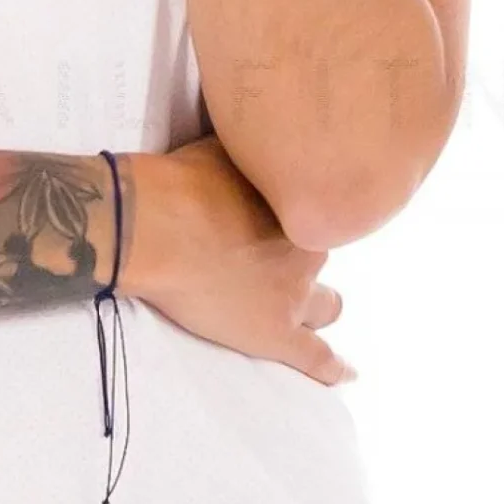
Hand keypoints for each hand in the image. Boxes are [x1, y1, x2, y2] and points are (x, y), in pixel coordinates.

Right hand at [120, 137, 356, 386]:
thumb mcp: (225, 146)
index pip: (318, 214)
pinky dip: (334, 368)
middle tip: (270, 255)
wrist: (155, 227)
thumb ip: (249, 148)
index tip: (276, 216)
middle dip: (303, 257)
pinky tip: (348, 374)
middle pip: (322, 256)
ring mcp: (294, 296)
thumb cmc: (182, 180)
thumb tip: (254, 129)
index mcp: (299, 207)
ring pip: (327, 305)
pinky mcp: (275, 335)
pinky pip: (317, 358)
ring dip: (316, 304)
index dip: (297, 216)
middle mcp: (307, 249)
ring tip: (300, 307)